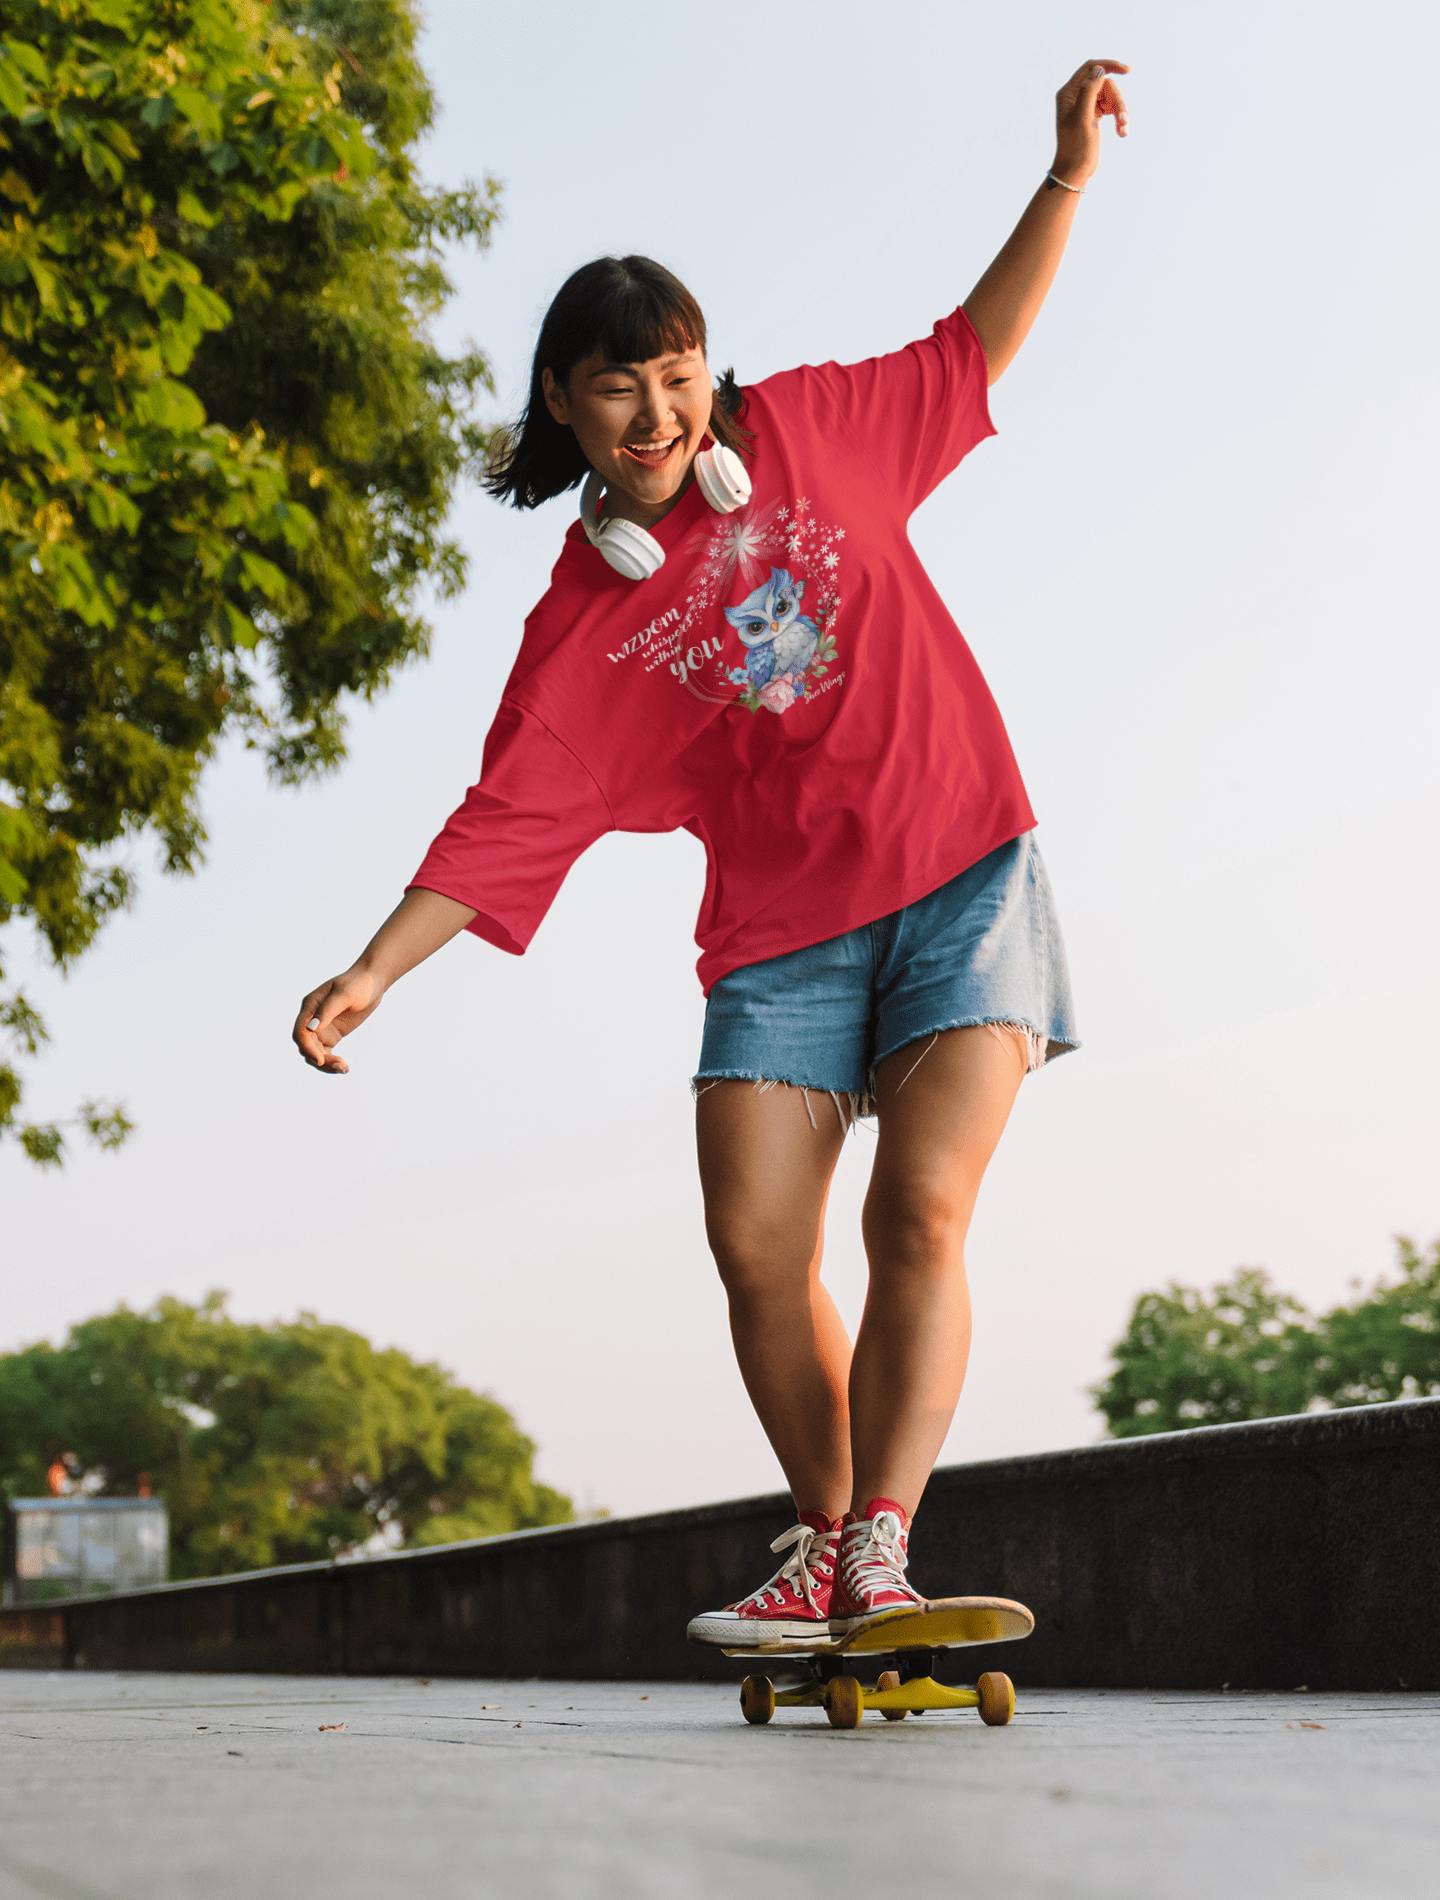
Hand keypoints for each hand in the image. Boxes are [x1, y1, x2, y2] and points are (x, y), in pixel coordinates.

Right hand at [292, 966, 383, 1074]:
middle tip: (341, 1064)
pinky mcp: (332, 1035)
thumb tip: (311, 1028)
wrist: (372, 983)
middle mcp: (311, 1018)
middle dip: (319, 1059)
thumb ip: (327, 1010)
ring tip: (344, 1068)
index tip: (320, 1060)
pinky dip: (332, 1062)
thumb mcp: (345, 994)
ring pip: (315, 1053)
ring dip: (326, 1064)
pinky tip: (344, 1068)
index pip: (300, 1032)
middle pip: (306, 1046)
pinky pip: (326, 1053)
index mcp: (310, 1006)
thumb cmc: (358, 984)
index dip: (307, 1048)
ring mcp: (321, 1028)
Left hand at [1052, 58, 1129, 187]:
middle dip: (1117, 100)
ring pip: (1111, 96)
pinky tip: (1122, 131)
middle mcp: (1075, 95)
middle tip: (1123, 119)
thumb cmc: (1076, 147)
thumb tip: (1098, 69)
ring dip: (1120, 110)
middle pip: (1105, 84)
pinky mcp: (1094, 114)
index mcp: (1068, 93)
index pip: (1091, 68)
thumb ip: (1089, 92)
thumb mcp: (1082, 118)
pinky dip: (1118, 117)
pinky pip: (1111, 107)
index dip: (1109, 66)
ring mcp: (1085, 104)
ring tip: (1123, 129)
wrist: (1075, 172)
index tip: (1127, 70)